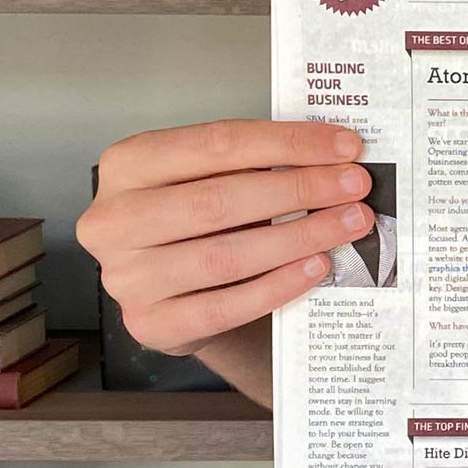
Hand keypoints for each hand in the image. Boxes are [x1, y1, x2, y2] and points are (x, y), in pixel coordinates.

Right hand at [77, 119, 370, 357]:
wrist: (173, 294)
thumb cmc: (196, 224)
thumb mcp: (208, 180)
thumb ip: (253, 163)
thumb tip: (333, 153)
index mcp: (126, 164)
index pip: (215, 143)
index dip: (286, 143)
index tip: (343, 145)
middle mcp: (113, 219)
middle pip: (218, 199)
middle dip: (298, 190)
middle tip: (355, 186)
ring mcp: (125, 277)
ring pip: (224, 256)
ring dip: (298, 237)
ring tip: (348, 224)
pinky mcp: (150, 324)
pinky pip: (225, 307)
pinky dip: (277, 285)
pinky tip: (316, 267)